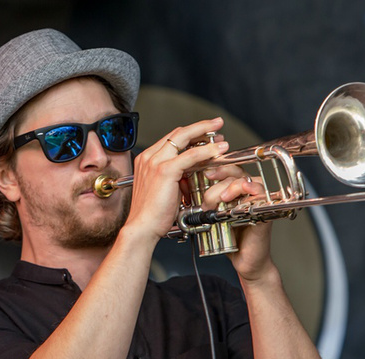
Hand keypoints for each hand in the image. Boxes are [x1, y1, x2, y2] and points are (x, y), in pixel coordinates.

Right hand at [124, 118, 228, 242]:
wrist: (142, 228)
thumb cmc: (153, 215)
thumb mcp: (165, 190)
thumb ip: (175, 178)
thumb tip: (190, 174)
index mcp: (147, 160)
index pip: (171, 138)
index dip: (191, 134)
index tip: (206, 134)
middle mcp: (149, 157)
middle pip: (178, 133)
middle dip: (200, 128)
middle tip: (217, 125)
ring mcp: (156, 162)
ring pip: (185, 138)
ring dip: (206, 134)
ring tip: (222, 136)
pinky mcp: (165, 171)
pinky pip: (191, 156)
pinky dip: (207, 152)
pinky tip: (218, 152)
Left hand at [200, 167, 276, 281]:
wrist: (244, 261)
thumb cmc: (230, 239)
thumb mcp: (212, 217)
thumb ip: (204, 202)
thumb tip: (186, 188)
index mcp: (236, 191)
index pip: (228, 170)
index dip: (217, 167)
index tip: (204, 172)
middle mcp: (249, 193)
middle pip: (237, 172)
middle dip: (221, 179)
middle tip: (209, 196)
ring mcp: (258, 201)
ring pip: (247, 181)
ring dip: (232, 187)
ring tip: (221, 199)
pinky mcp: (265, 211)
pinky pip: (260, 196)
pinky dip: (249, 194)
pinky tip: (237, 202)